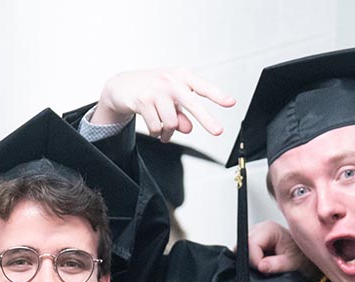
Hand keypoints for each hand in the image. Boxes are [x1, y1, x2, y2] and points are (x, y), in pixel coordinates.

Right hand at [92, 67, 235, 139]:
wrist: (123, 85)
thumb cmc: (155, 91)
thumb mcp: (172, 100)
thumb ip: (183, 114)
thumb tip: (187, 128)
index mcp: (182, 76)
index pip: (203, 87)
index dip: (218, 96)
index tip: (231, 102)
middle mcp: (170, 80)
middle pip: (192, 104)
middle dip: (207, 119)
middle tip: (218, 131)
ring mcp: (156, 89)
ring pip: (172, 123)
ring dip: (169, 132)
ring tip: (164, 130)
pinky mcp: (143, 100)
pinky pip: (157, 127)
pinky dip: (157, 132)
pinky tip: (153, 126)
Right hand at [248, 221, 313, 274]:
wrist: (303, 257)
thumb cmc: (300, 256)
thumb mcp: (291, 263)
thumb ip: (276, 265)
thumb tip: (261, 266)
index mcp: (269, 228)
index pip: (250, 243)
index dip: (254, 260)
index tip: (264, 270)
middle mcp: (259, 229)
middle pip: (242, 246)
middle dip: (251, 262)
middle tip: (266, 268)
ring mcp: (253, 235)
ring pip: (240, 250)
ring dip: (251, 262)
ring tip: (267, 265)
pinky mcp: (251, 243)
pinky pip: (244, 253)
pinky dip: (251, 262)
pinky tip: (262, 263)